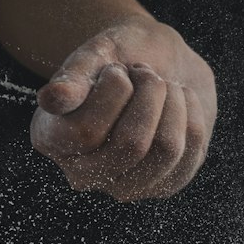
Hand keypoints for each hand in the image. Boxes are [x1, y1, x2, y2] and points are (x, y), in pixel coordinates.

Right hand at [30, 16, 216, 199]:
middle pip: (132, 145)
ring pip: (167, 149)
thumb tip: (53, 100)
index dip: (113, 90)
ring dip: (172, 102)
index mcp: (52, 140)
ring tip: (162, 85)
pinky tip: (178, 100)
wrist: (157, 64)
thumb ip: (73, 77)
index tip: (117, 69)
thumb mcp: (95, 55)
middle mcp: (83, 175)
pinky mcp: (164, 186)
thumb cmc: (119, 57)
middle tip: (146, 72)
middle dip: (149, 94)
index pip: (86, 131)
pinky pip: (192, 150)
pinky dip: (191, 112)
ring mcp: (125, 187)